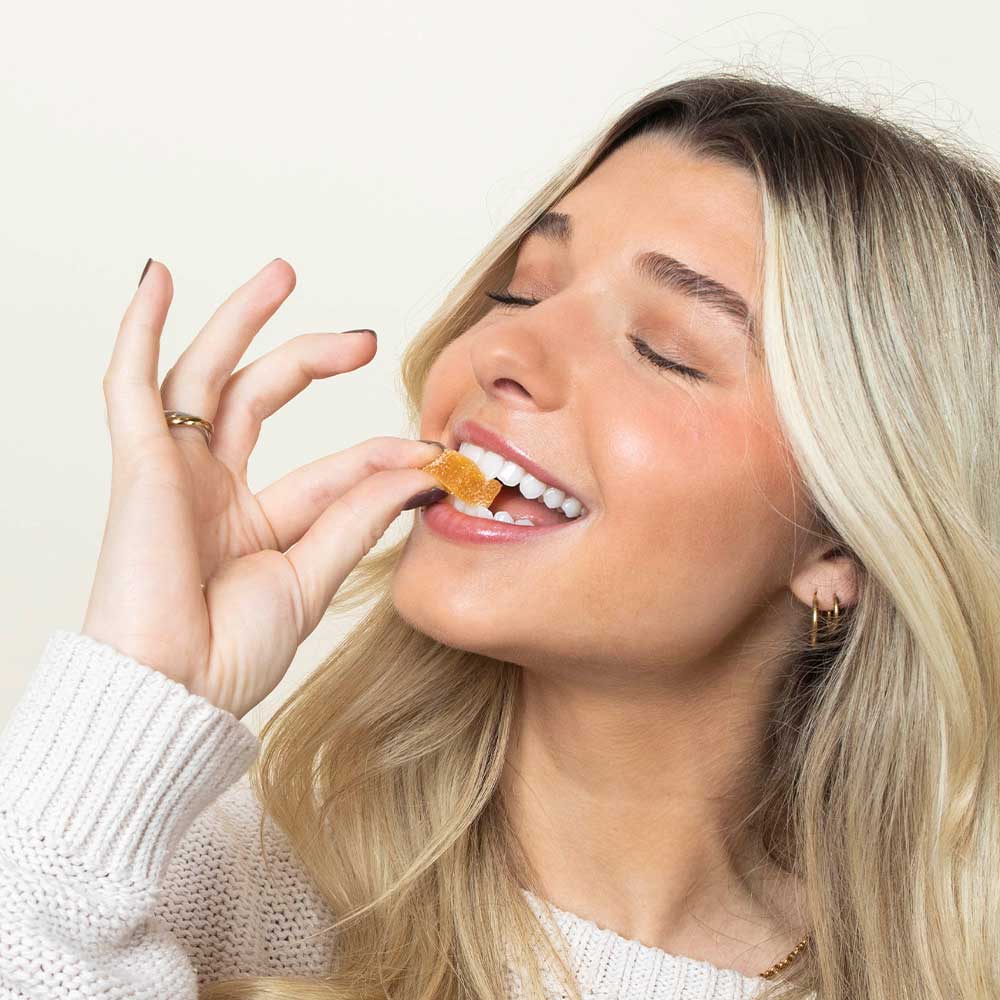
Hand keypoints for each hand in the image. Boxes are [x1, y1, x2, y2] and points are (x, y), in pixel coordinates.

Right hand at [82, 257, 444, 718]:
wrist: (172, 694)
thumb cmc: (229, 654)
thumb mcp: (312, 575)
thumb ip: (360, 515)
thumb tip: (424, 472)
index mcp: (254, 522)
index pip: (328, 467)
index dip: (381, 457)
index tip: (432, 455)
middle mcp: (211, 488)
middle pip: (261, 399)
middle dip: (311, 359)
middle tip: (364, 339)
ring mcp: (174, 471)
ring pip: (205, 374)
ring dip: (239, 321)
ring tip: (282, 274)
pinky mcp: (138, 464)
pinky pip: (132, 383)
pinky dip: (140, 328)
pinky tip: (160, 278)